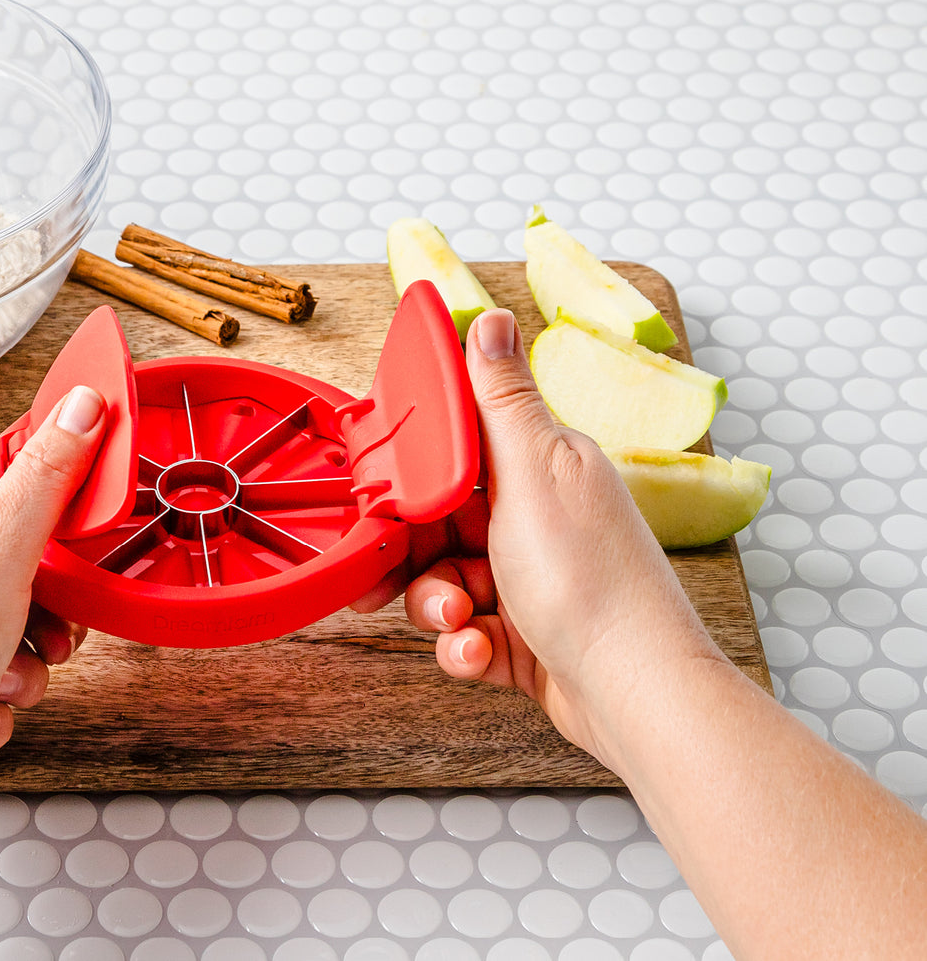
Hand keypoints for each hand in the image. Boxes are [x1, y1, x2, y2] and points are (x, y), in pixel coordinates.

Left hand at [0, 385, 106, 802]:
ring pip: (8, 647)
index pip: (18, 504)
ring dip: (18, 674)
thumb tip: (82, 402)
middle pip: (23, 586)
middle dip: (44, 625)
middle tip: (45, 637)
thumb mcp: (6, 538)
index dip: (56, 541)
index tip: (76, 565)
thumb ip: (51, 472)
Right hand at [367, 310, 722, 767]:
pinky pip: (463, 633)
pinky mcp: (522, 637)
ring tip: (460, 622)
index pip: (454, 451)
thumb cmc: (592, 583)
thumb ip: (500, 399)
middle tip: (392, 575)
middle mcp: (534, 520)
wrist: (634, 693)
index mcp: (539, 468)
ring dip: (435, 607)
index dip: (411, 471)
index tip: (379, 492)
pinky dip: (463, 647)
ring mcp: (528, 581)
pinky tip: (479, 652)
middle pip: (435, 524)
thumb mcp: (533, 474)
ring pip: (440, 582)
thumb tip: (488, 318)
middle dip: (413, 555)